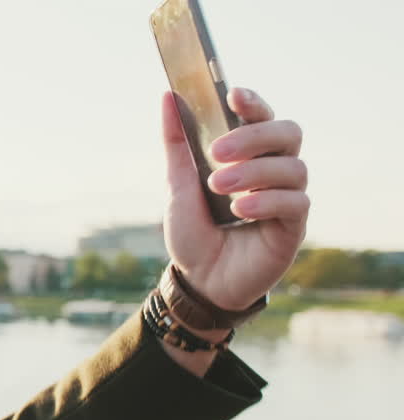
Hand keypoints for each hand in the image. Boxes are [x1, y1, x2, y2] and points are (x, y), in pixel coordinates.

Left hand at [160, 88, 308, 310]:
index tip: (233, 95)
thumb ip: (176, 143)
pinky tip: (239, 211)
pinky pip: (295, 203)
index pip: (263, 117)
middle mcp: (275, 170)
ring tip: (218, 187)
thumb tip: (167, 96)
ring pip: (293, 167)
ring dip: (254, 172)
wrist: (199, 281)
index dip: (253, 102)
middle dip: (254, 137)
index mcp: (250, 155)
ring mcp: (288, 197)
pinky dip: (266, 201)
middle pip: (288, 133)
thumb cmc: (193, 232)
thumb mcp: (178, 186)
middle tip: (217, 152)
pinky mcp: (294, 227)